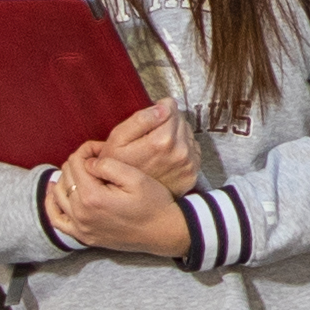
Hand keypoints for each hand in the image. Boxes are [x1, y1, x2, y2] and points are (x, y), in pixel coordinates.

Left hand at [46, 138, 195, 259]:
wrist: (163, 233)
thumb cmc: (154, 203)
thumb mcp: (136, 177)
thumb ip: (108, 165)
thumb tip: (89, 162)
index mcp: (92, 197)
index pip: (76, 162)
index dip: (88, 149)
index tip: (102, 149)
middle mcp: (81, 214)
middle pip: (66, 175)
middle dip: (79, 162)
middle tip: (98, 160)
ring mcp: (81, 227)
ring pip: (58, 193)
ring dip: (68, 178)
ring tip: (84, 172)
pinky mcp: (84, 236)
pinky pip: (57, 220)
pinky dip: (53, 204)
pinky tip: (57, 192)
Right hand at [90, 99, 204, 197]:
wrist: (128, 202)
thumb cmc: (118, 168)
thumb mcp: (117, 140)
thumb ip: (140, 120)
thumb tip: (163, 106)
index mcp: (163, 140)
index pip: (170, 106)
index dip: (157, 110)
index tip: (148, 121)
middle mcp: (180, 151)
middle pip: (180, 119)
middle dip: (167, 122)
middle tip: (150, 137)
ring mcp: (189, 164)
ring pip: (187, 133)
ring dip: (175, 136)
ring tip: (157, 148)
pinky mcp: (192, 174)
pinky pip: (192, 150)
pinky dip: (181, 150)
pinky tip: (166, 158)